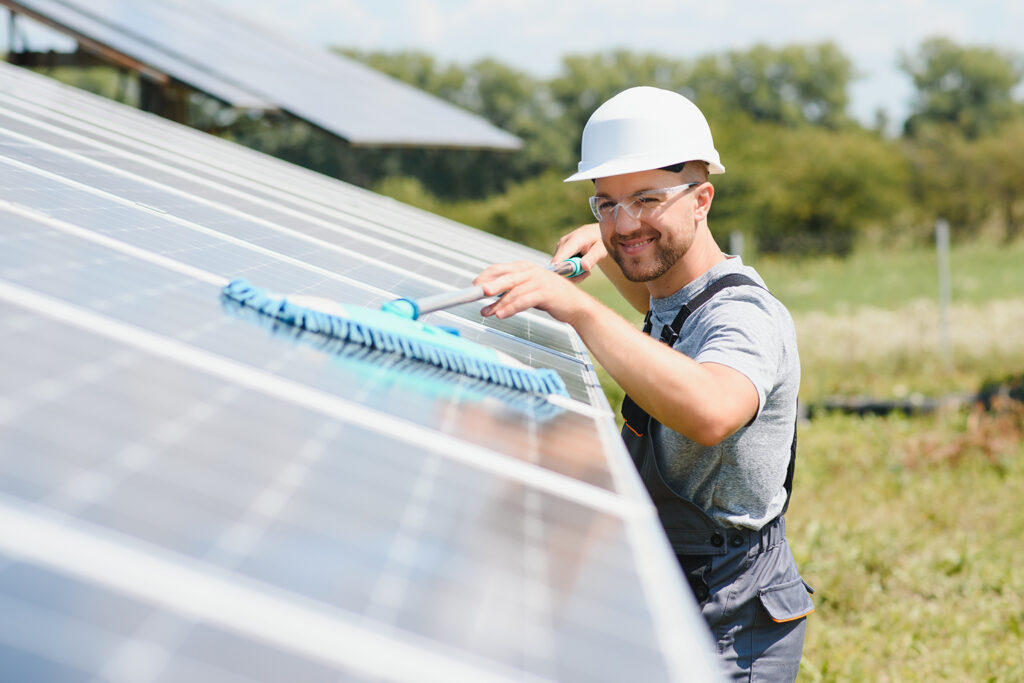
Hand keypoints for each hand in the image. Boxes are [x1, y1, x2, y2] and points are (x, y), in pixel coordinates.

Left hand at [474, 261, 592, 324]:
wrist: (576, 306)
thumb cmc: (552, 298)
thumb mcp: (529, 290)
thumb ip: (512, 291)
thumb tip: (490, 298)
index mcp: (525, 267)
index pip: (499, 268)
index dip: (484, 277)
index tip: (473, 287)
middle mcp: (531, 271)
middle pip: (504, 277)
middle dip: (487, 285)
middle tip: (475, 293)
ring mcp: (539, 280)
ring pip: (512, 291)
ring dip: (497, 303)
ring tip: (486, 312)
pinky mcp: (545, 292)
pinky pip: (523, 301)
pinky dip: (510, 308)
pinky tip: (501, 315)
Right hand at [552, 223, 605, 282]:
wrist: (598, 232)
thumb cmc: (601, 240)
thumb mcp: (601, 248)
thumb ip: (593, 257)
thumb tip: (584, 267)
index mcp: (574, 240)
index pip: (559, 259)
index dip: (561, 272)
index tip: (573, 278)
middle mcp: (563, 243)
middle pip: (558, 266)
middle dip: (572, 275)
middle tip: (587, 274)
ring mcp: (560, 247)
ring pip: (560, 267)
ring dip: (573, 274)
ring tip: (586, 272)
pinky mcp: (560, 251)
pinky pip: (561, 265)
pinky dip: (571, 270)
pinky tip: (581, 268)